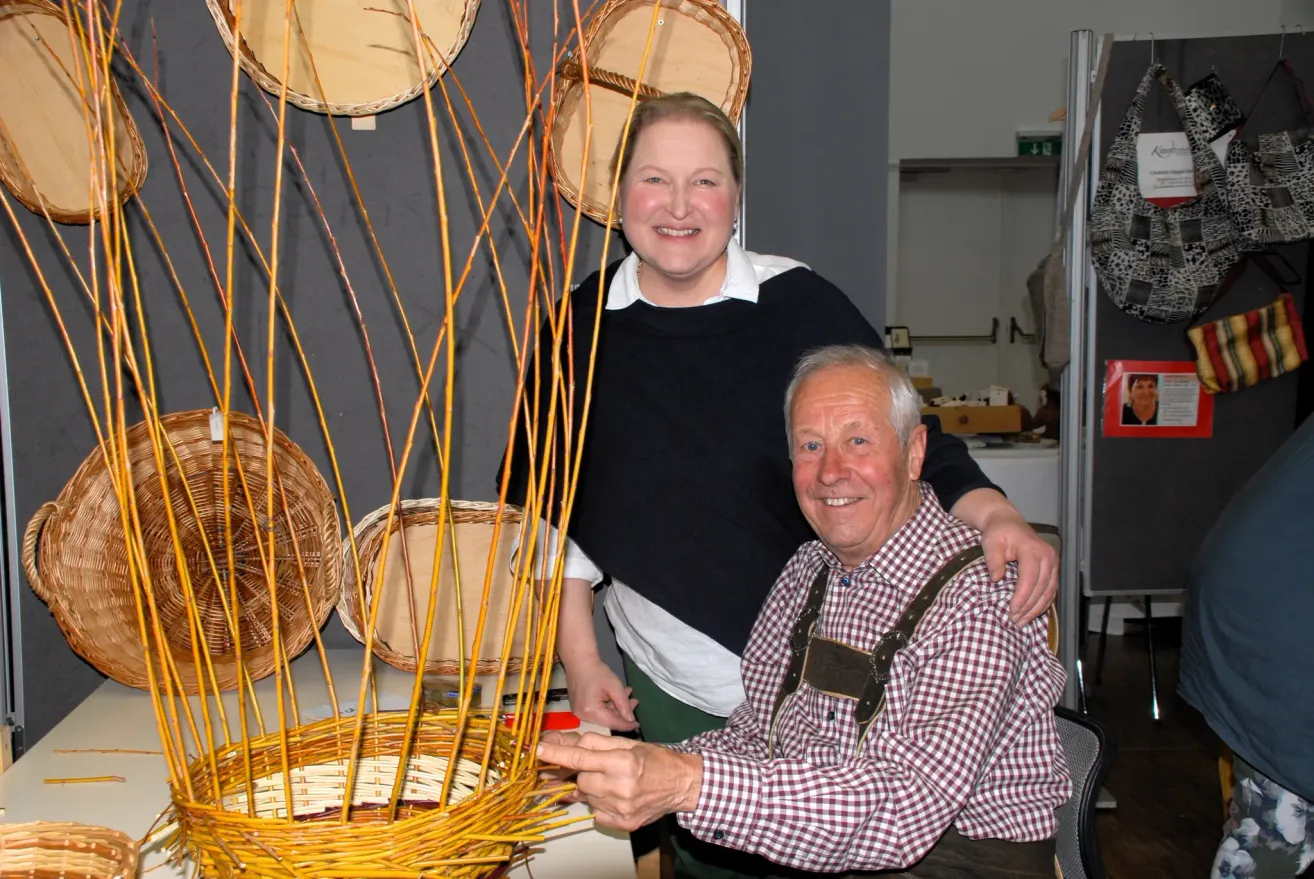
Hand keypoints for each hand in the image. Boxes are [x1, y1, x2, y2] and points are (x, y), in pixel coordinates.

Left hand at [536, 733, 701, 831]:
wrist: (682, 784)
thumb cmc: (655, 760)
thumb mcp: (627, 744)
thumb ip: (594, 743)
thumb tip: (563, 741)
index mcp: (623, 762)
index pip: (580, 758)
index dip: (557, 754)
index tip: (539, 750)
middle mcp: (621, 787)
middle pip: (582, 780)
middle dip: (586, 773)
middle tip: (603, 768)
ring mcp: (622, 809)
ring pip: (588, 797)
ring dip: (594, 788)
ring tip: (614, 783)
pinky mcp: (623, 824)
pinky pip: (597, 813)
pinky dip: (601, 804)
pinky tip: (618, 796)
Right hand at [565, 656, 639, 730]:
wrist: (579, 661)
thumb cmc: (597, 672)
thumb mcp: (614, 687)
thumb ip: (623, 705)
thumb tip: (631, 721)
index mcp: (591, 711)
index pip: (613, 723)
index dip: (627, 725)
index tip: (638, 724)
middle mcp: (583, 716)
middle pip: (608, 720)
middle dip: (622, 712)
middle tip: (635, 701)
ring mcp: (579, 713)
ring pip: (603, 716)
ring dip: (616, 706)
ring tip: (628, 694)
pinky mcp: (579, 708)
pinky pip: (597, 712)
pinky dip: (607, 705)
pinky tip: (616, 696)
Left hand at [979, 511, 1057, 625]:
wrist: (1007, 522)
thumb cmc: (998, 532)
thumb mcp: (990, 543)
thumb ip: (994, 560)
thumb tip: (996, 579)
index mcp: (1033, 550)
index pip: (1030, 578)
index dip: (1022, 596)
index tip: (1011, 610)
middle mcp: (1047, 556)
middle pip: (1041, 588)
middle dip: (1028, 607)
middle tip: (1015, 621)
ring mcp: (1052, 562)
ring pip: (1049, 591)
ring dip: (1036, 609)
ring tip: (1022, 622)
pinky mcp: (1052, 568)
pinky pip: (1051, 589)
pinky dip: (1043, 603)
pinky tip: (1033, 613)